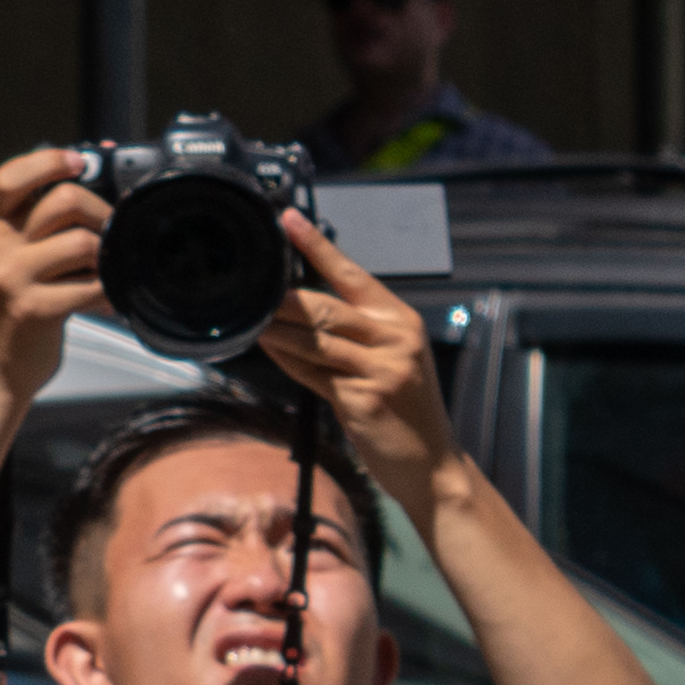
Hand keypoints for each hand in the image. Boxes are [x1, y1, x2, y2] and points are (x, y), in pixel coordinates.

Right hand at [0, 150, 109, 392]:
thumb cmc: (25, 304)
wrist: (1, 362)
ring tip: (106, 275)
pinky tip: (106, 302)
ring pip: (85, 243)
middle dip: (103, 214)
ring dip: (110, 258)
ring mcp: (16, 277)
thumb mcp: (23, 256)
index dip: (47, 161)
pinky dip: (111, 293)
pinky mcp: (35, 308)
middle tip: (112, 236)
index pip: (11, 178)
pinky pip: (93, 287)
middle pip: (65, 201)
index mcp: (0, 227)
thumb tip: (99, 188)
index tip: (79, 161)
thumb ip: (49, 226)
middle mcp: (2, 246)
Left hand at [256, 217, 465, 495]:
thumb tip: (300, 307)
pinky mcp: (362, 398)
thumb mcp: (392, 360)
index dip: (317, 246)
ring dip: (276, 331)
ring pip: (313, 339)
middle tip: (251, 293)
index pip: (352, 274)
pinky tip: (270, 351)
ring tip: (252, 322)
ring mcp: (381, 370)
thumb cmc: (408, 411)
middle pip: (324, 307)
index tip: (289, 219)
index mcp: (401, 321)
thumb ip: (356, 333)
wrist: (433, 465)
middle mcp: (395, 339)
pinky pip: (311, 373)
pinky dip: (287, 361)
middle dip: (282, 301)